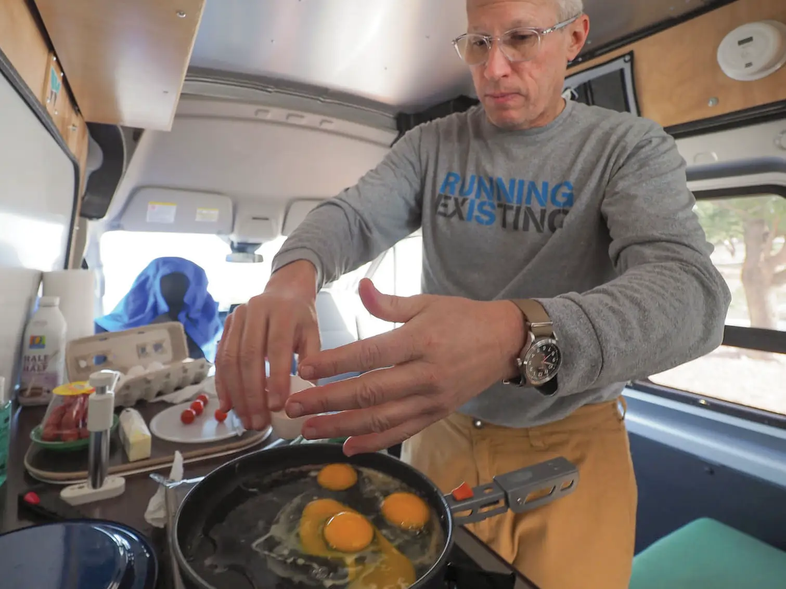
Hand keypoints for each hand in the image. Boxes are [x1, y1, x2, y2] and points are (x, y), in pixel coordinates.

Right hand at [215, 261, 320, 429]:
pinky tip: (229, 405)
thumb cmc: (301, 318)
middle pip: (248, 357)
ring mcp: (237, 317)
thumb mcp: (313, 333)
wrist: (285, 290)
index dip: (275, 379)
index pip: (277, 348)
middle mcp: (256, 311)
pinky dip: (223, 384)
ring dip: (235, 394)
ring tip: (245, 419)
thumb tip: (307, 395)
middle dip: (252, 394)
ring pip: (230, 359)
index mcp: (283, 312)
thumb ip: (311, 361)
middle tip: (258, 422)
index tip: (276, 407)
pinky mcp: (226, 326)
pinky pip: (220, 358)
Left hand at [285, 278, 525, 454]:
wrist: (505, 342)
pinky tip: (347, 446)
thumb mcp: (427, 302)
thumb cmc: (462, 317)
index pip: (369, 355)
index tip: (304, 370)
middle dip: (327, 401)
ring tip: (309, 429)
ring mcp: (432, 398)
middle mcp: (425, 373)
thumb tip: (360, 288)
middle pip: (369, 392)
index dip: (334, 364)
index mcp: (419, 340)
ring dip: (342, 426)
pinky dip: (374, 442)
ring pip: (381, 418)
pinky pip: (402, 432)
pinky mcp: (437, 414)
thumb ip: (389, 302)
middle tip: (294, 406)